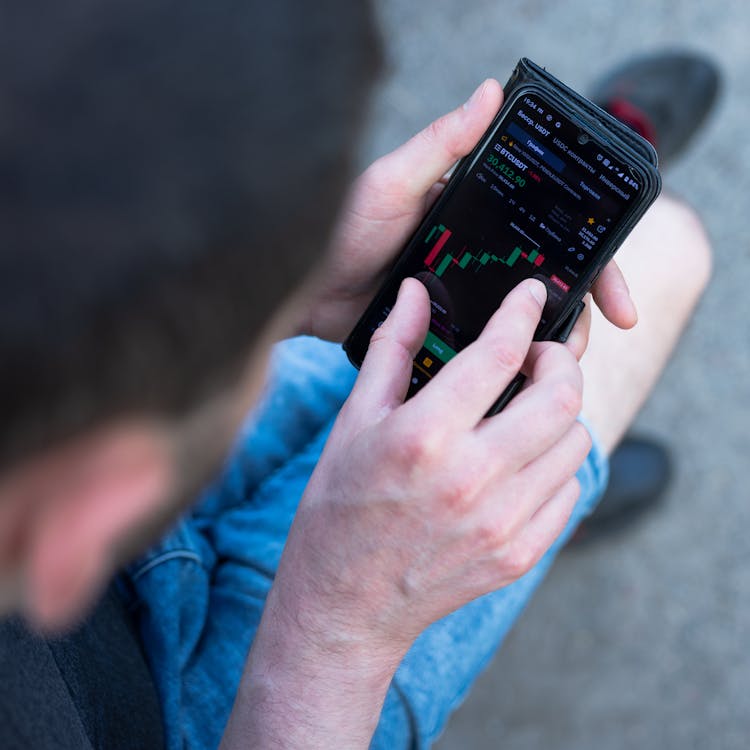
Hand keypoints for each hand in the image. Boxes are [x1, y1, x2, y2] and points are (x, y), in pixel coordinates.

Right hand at [232, 278, 591, 748]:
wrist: (345, 603)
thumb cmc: (340, 506)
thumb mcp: (355, 421)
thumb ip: (392, 350)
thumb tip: (416, 293)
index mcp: (424, 437)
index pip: (499, 354)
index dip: (521, 312)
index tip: (529, 295)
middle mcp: (473, 478)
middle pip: (560, 397)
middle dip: (559, 359)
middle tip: (538, 355)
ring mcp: (504, 522)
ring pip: (576, 441)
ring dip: (560, 411)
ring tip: (527, 408)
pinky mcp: (520, 553)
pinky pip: (570, 489)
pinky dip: (557, 461)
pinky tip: (523, 457)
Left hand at [299, 78, 637, 342]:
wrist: (308, 293)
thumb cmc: (343, 233)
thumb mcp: (393, 183)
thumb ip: (440, 145)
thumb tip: (490, 93)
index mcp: (479, 214)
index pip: (552, 228)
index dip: (593, 254)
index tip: (617, 291)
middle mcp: (482, 252)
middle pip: (553, 276)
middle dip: (587, 301)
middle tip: (607, 326)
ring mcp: (467, 293)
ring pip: (529, 316)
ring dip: (556, 335)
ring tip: (562, 357)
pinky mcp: (449, 328)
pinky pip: (493, 345)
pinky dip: (515, 357)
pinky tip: (526, 373)